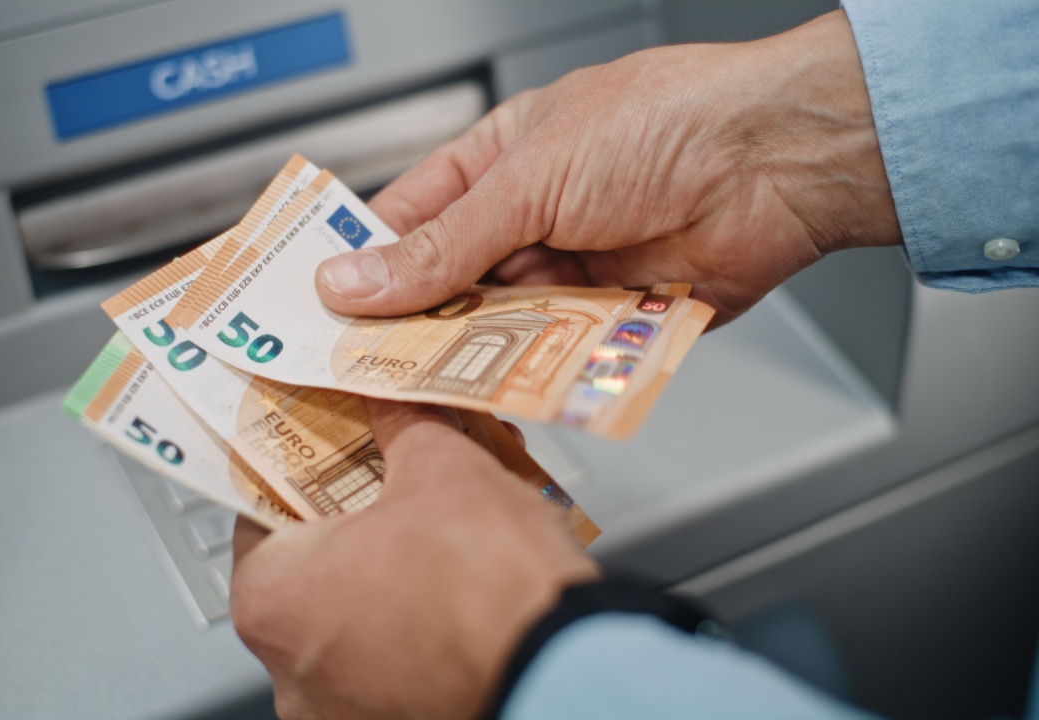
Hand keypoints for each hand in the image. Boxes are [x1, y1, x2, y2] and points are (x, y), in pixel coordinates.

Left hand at [229, 400, 598, 719]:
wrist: (562, 669)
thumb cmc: (487, 588)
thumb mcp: (440, 469)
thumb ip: (403, 429)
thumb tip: (394, 406)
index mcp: (271, 598)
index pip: (260, 512)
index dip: (307, 469)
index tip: (336, 450)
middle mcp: (291, 668)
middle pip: (316, 566)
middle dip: (366, 516)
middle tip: (403, 479)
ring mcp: (342, 708)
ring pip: (361, 614)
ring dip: (400, 568)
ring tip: (452, 524)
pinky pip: (399, 655)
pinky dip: (426, 619)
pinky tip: (468, 580)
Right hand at [316, 10, 900, 326]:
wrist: (776, 163)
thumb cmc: (663, 125)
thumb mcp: (529, 179)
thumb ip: (442, 244)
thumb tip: (354, 278)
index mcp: (499, 160)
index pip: (409, 216)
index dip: (364, 259)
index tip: (321, 305)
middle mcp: (530, 217)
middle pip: (447, 283)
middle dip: (410, 321)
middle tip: (360, 362)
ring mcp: (570, 270)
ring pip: (493, 325)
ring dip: (465, 351)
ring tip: (419, 382)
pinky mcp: (609, 319)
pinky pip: (550, 354)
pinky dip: (526, 371)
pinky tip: (495, 388)